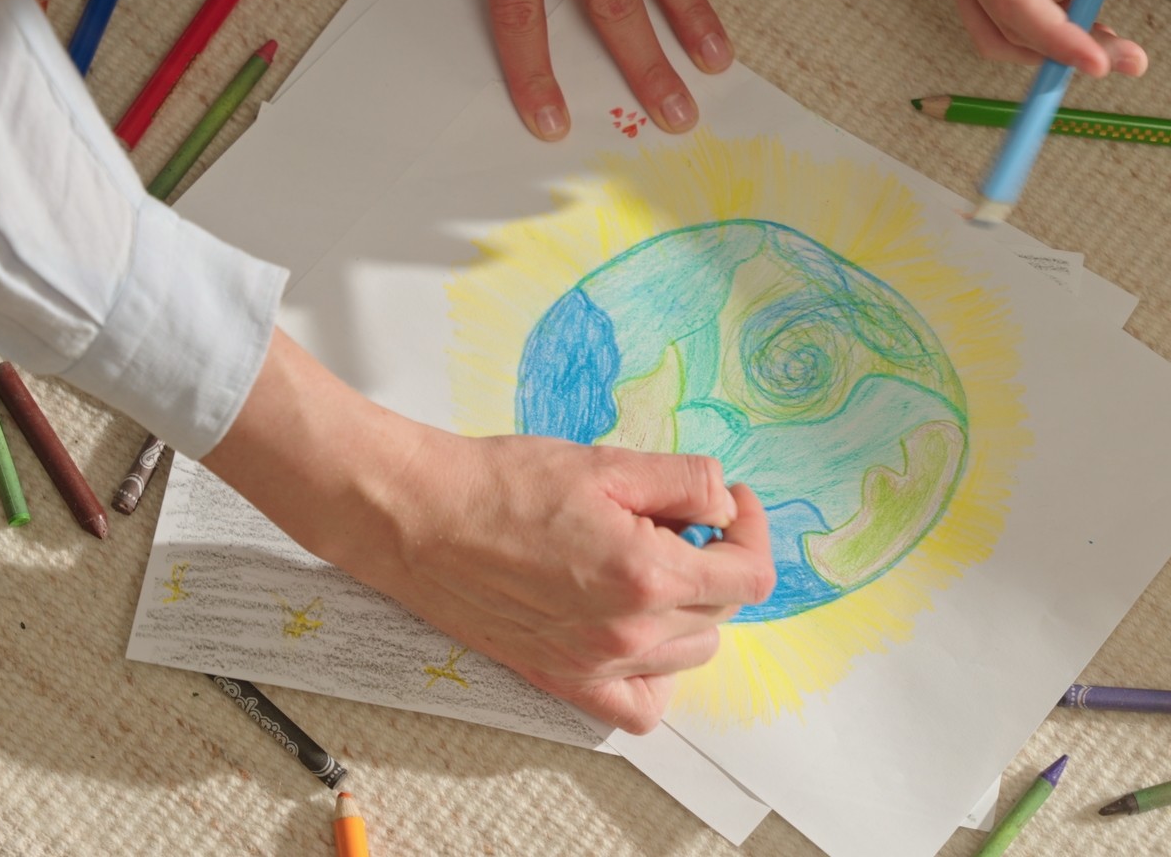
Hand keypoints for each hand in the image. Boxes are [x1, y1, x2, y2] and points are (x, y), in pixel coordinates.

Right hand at [206, 332, 775, 733]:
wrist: (420, 518)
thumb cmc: (500, 485)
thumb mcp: (607, 462)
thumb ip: (685, 483)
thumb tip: (725, 503)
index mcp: (646, 574)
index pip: (748, 576)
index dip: (750, 531)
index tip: (731, 506)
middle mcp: (627, 633)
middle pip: (722, 613)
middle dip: (716, 561)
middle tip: (679, 521)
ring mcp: (595, 665)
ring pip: (690, 655)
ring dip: (690, 611)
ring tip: (650, 565)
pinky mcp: (563, 680)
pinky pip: (640, 707)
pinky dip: (655, 678)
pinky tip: (638, 633)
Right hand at [935, 0, 1145, 76]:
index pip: (1015, 1)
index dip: (1058, 39)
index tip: (1100, 61)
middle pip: (1006, 29)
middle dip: (1063, 55)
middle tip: (1126, 60)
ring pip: (998, 33)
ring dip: (1050, 51)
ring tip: (1111, 47)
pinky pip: (999, 14)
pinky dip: (1039, 31)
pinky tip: (1080, 25)